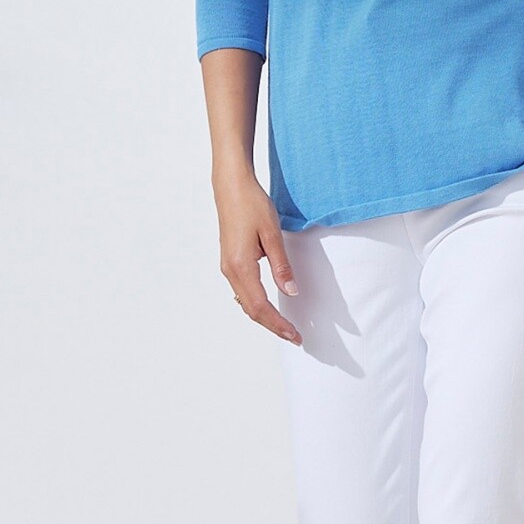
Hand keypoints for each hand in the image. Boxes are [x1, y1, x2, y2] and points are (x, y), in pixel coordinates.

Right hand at [214, 168, 302, 342]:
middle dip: (273, 325)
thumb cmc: (251, 205)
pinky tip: (268, 306)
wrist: (230, 186)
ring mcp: (228, 267)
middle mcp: (230, 270)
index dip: (278, 324)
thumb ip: (281, 266)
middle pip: (251, 309)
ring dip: (265, 316)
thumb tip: (291, 291)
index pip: (260, 306)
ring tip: (284, 326)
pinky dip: (256, 303)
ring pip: (245, 302)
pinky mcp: (230, 261)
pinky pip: (243, 291)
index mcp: (240, 266)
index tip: (295, 335)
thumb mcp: (272, 234)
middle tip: (294, 336)